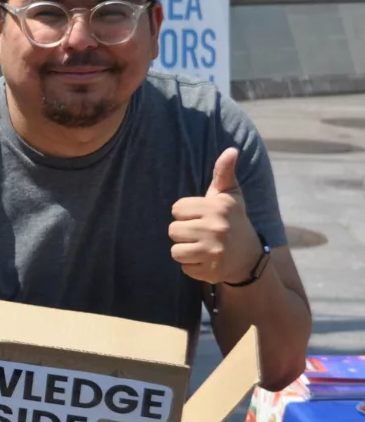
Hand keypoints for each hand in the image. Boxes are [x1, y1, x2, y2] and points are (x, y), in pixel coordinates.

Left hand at [169, 148, 261, 284]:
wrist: (249, 256)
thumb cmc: (233, 220)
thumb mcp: (230, 195)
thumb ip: (224, 172)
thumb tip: (231, 150)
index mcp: (217, 208)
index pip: (176, 209)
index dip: (185, 213)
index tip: (200, 216)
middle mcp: (216, 229)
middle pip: (173, 231)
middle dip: (183, 233)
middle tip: (201, 233)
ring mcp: (214, 252)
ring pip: (175, 251)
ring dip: (185, 250)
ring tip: (202, 246)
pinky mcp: (211, 271)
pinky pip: (184, 268)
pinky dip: (192, 266)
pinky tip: (206, 260)